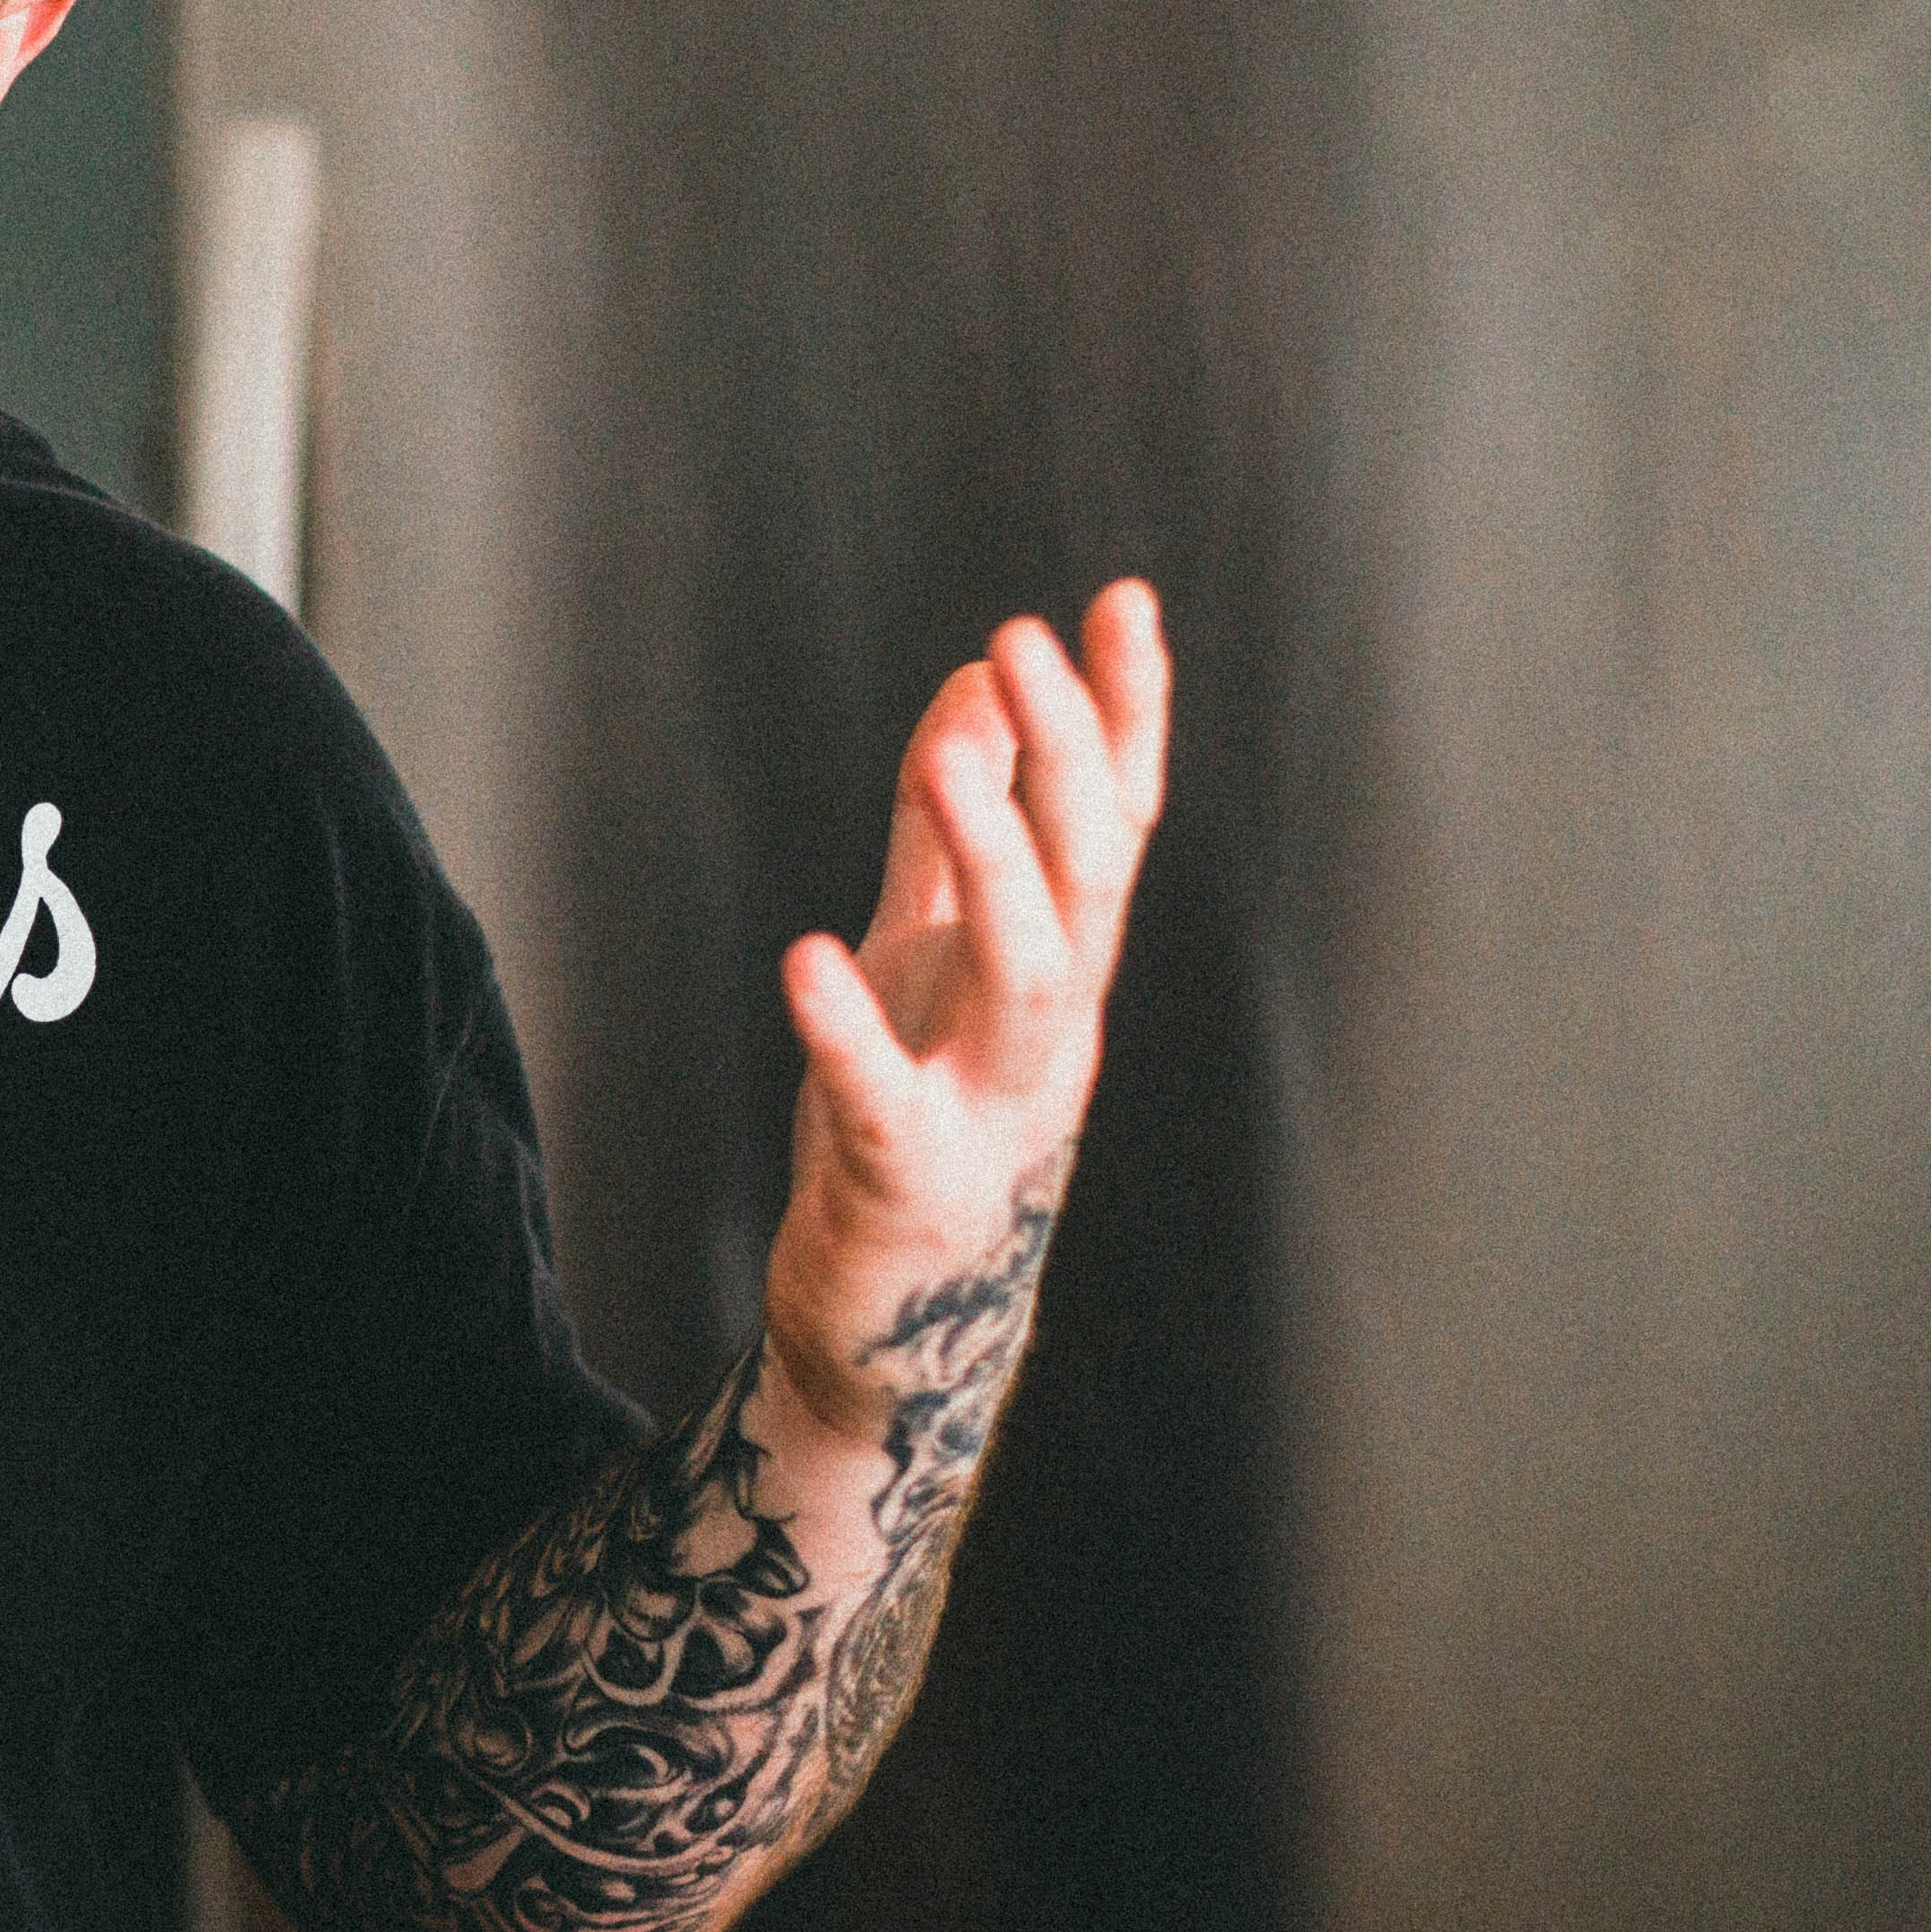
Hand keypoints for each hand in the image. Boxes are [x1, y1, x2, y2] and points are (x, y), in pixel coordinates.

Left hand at [760, 581, 1168, 1446]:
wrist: (888, 1332)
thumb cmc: (914, 1122)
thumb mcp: (930, 951)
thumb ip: (951, 828)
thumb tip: (977, 685)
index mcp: (1058, 968)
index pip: (1114, 823)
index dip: (1125, 713)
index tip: (1122, 599)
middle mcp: (1050, 1031)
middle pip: (1087, 876)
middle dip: (1066, 757)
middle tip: (1024, 638)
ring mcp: (990, 1107)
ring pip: (1029, 973)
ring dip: (992, 863)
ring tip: (948, 758)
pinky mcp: (907, 1177)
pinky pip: (882, 1094)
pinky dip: (849, 1029)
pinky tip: (804, 958)